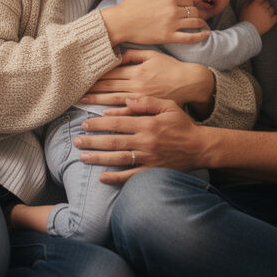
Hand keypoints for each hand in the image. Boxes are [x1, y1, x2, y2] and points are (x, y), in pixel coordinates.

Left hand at [75, 96, 204, 184]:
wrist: (200, 147)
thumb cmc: (183, 125)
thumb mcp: (168, 106)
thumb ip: (147, 102)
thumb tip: (126, 99)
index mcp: (148, 124)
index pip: (117, 122)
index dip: (99, 123)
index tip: (85, 123)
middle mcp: (146, 141)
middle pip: (113, 141)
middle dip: (92, 141)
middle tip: (76, 140)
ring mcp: (148, 158)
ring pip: (118, 158)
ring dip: (98, 158)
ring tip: (82, 157)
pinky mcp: (152, 171)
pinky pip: (131, 176)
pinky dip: (115, 177)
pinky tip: (101, 178)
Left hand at [80, 49, 213, 107]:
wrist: (191, 84)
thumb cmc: (172, 68)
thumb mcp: (154, 55)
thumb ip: (133, 55)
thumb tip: (115, 53)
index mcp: (137, 72)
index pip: (110, 74)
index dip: (94, 77)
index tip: (81, 79)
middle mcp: (137, 87)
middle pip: (109, 89)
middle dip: (91, 92)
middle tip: (74, 94)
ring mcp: (142, 100)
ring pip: (114, 103)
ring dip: (97, 105)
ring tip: (83, 107)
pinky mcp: (148, 110)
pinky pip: (129, 115)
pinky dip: (116, 116)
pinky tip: (104, 117)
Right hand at [100, 0, 208, 46]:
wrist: (120, 23)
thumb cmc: (130, 5)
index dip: (190, 3)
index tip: (188, 7)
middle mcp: (173, 10)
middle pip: (194, 10)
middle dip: (196, 12)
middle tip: (196, 16)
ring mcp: (172, 24)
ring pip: (195, 22)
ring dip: (201, 23)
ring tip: (203, 25)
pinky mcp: (169, 37)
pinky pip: (190, 37)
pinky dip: (200, 36)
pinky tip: (205, 34)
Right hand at [239, 0, 276, 35]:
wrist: (248, 30)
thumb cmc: (245, 21)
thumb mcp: (243, 10)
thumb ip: (247, 4)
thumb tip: (250, 1)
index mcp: (256, 4)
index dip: (259, 0)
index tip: (259, 2)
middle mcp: (263, 8)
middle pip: (267, 3)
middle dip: (264, 5)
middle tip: (262, 9)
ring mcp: (268, 14)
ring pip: (272, 9)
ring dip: (269, 11)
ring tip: (266, 14)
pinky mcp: (271, 21)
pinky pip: (276, 17)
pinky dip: (274, 17)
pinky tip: (272, 18)